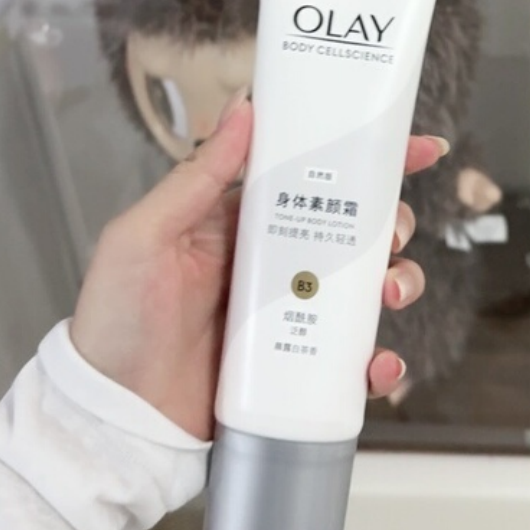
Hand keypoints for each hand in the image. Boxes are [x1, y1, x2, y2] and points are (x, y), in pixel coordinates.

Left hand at [71, 99, 444, 439]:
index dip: (364, 157)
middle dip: (390, 223)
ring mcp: (288, 314)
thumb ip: (197, 176)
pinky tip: (375, 364)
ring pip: (365, 287)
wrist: (113, 420)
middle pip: (352, 228)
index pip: (310, 174)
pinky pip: (352, 358)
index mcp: (240, 221)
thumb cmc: (115, 323)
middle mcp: (272, 260)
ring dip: (396, 282)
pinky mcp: (296, 365)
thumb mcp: (144, 236)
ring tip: (388, 293)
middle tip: (391, 233)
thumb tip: (243, 109)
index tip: (417, 147)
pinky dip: (377, 359)